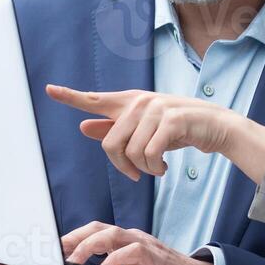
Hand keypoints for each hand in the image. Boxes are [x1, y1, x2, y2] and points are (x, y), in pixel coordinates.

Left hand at [46, 83, 264, 182]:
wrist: (216, 126)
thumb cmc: (178, 129)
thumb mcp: (145, 128)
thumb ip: (115, 128)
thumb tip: (83, 126)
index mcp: (130, 101)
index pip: (95, 99)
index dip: (70, 97)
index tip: (49, 90)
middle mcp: (140, 101)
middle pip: (110, 143)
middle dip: (122, 166)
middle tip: (136, 174)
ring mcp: (157, 109)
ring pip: (131, 153)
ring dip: (143, 170)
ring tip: (156, 168)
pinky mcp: (172, 120)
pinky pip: (149, 155)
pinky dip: (155, 169)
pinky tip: (164, 169)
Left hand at [61, 221, 212, 264]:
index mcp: (124, 241)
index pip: (93, 232)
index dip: (71, 238)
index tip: (51, 250)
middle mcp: (131, 237)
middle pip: (97, 228)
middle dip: (72, 238)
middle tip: (54, 254)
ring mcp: (142, 243)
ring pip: (110, 234)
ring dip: (87, 247)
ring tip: (73, 263)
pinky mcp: (152, 255)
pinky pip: (128, 253)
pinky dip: (112, 262)